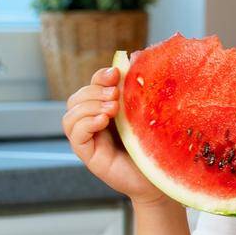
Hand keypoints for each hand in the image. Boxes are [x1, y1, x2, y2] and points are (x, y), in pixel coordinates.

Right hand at [61, 67, 165, 205]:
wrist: (164, 178)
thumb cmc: (160, 145)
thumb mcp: (149, 112)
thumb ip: (140, 90)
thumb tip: (135, 57)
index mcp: (109, 108)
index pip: (93, 86)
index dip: (100, 76)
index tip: (115, 72)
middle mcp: (96, 122)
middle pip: (77, 97)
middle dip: (94, 90)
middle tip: (116, 94)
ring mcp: (90, 139)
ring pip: (71, 114)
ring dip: (89, 106)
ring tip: (113, 109)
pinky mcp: (88, 155)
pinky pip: (75, 134)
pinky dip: (85, 123)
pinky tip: (103, 120)